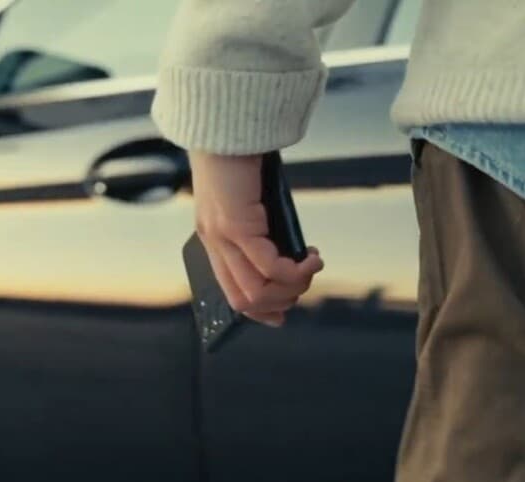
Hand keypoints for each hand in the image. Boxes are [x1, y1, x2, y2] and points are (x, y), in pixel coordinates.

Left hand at [189, 151, 323, 326]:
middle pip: (245, 301)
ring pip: (256, 292)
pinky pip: (269, 266)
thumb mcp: (249, 200)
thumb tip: (291, 250)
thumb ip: (261, 226)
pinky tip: (310, 257)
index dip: (260, 311)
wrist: (222, 125)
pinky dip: (295, 270)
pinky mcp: (234, 226)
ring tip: (311, 268)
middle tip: (306, 280)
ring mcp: (220, 237)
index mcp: (213, 239)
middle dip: (282, 301)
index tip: (283, 313)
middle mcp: (213, 243)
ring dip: (292, 288)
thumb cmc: (238, 156)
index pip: (232, 292)